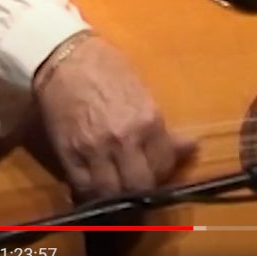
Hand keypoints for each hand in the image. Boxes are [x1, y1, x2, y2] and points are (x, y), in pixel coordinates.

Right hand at [33, 33, 196, 200]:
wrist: (67, 59)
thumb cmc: (110, 69)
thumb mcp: (144, 94)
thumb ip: (163, 128)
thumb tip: (189, 147)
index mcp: (148, 121)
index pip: (164, 164)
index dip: (165, 173)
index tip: (160, 171)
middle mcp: (124, 140)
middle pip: (140, 186)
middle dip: (143, 191)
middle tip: (142, 186)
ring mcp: (94, 150)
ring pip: (112, 194)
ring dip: (118, 196)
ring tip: (121, 191)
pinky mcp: (69, 155)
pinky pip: (84, 188)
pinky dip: (93, 194)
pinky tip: (99, 188)